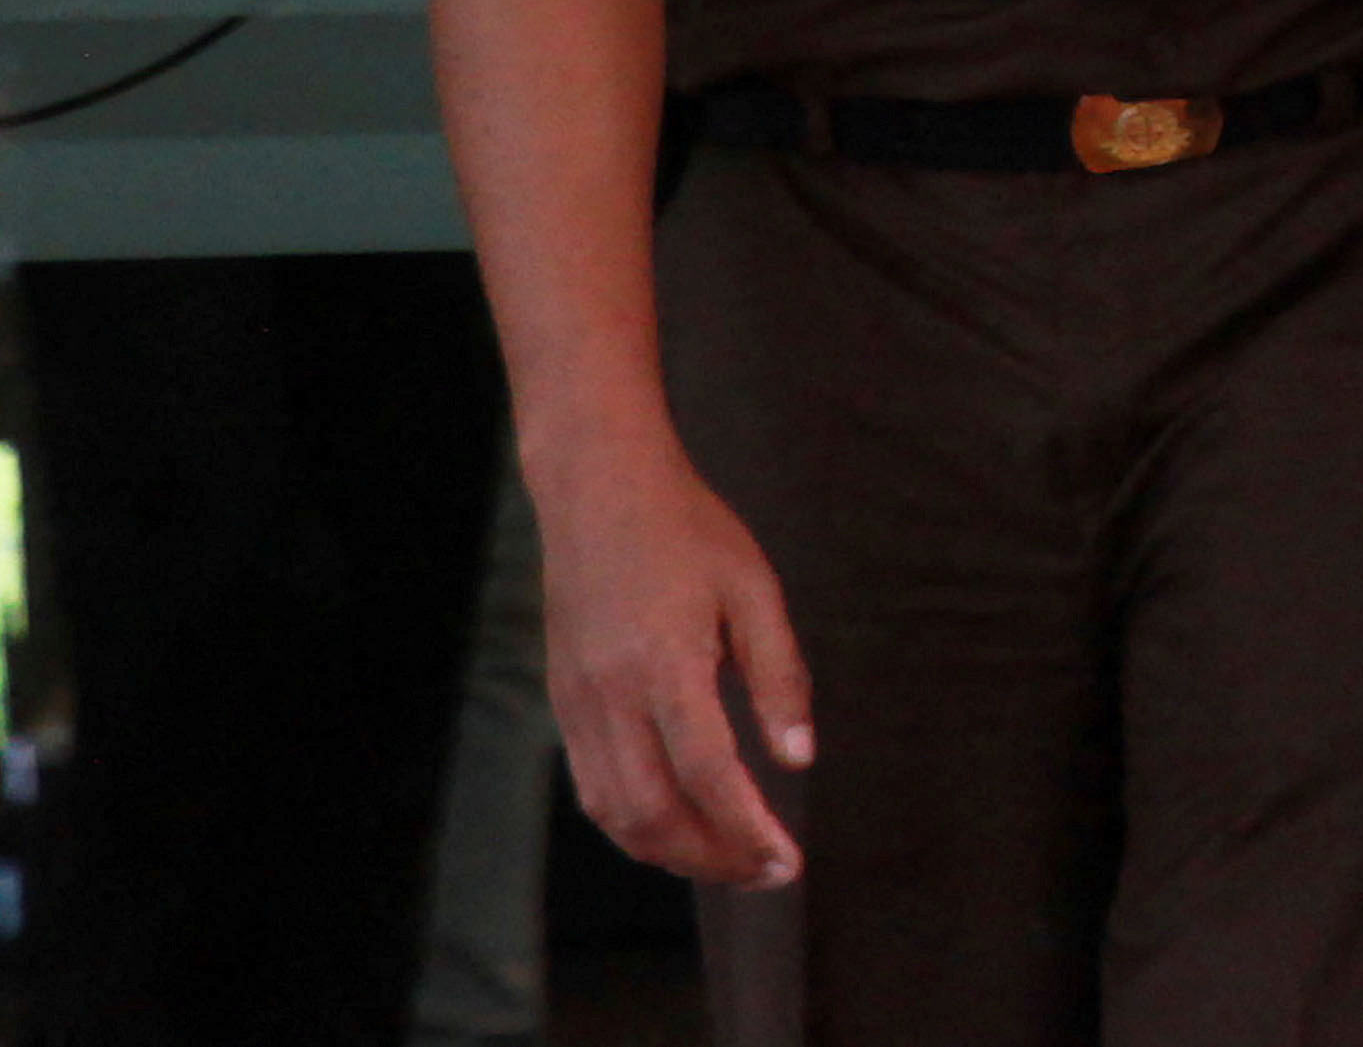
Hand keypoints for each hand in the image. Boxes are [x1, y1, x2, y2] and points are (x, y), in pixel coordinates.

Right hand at [534, 442, 812, 889]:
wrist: (598, 489)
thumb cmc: (688, 531)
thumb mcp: (754, 589)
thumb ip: (779, 677)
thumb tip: (799, 758)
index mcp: (664, 663)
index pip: (709, 774)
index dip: (749, 830)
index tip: (789, 862)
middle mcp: (611, 694)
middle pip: (655, 813)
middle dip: (713, 860)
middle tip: (768, 874)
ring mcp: (577, 703)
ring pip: (615, 814)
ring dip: (672, 854)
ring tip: (730, 863)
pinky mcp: (563, 702)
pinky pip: (593, 788)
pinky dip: (634, 825)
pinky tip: (678, 826)